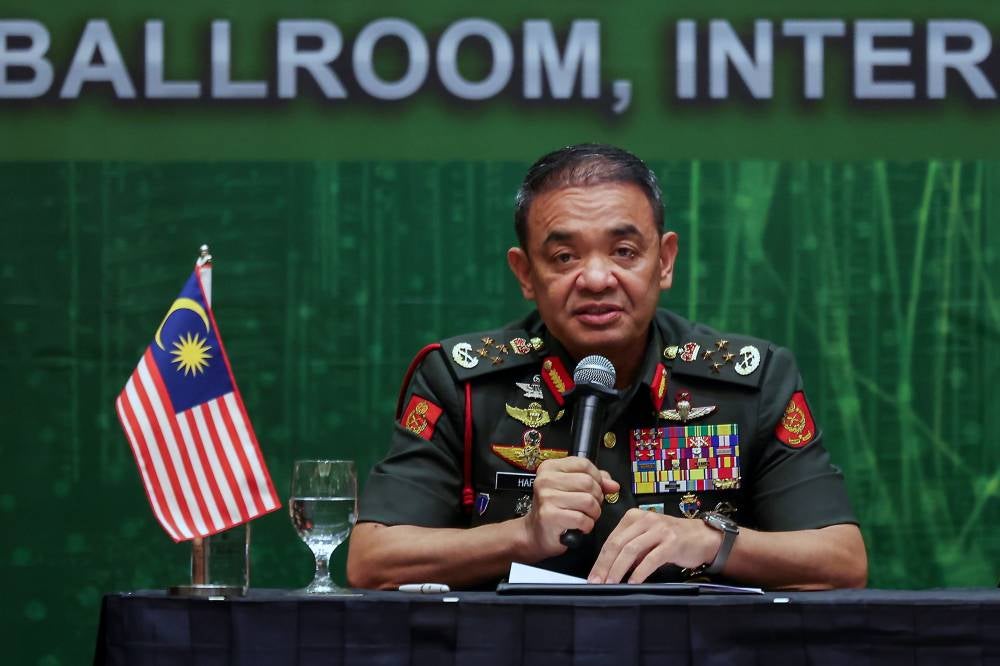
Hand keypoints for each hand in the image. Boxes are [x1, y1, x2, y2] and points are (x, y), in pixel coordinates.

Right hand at [521, 456, 619, 559]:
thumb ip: (594, 482)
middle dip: (596, 497)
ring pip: (588, 501)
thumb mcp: (572, 489)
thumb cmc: (555, 510)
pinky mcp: (550, 516)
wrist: (535, 533)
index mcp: (550, 468)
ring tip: (585, 516)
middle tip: (590, 506)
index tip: (595, 488)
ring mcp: (546, 497)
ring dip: (593, 513)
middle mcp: (546, 480)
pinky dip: (587, 525)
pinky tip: (580, 526)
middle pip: (588, 482)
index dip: (597, 478)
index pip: (584, 464)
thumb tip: (613, 485)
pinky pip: (582, 519)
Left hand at [588, 509, 722, 583]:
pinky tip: (633, 583)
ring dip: (618, 570)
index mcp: (634, 517)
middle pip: (617, 544)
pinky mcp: (672, 542)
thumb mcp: (646, 539)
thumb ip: (629, 549)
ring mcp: (659, 530)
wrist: (702, 537)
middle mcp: (645, 520)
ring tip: (611, 584)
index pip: (611, 539)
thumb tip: (608, 569)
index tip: (592, 575)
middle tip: (597, 582)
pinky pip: (651, 559)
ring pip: (631, 550)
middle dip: (604, 565)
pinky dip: (639, 573)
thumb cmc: (672, 539)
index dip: (600, 559)